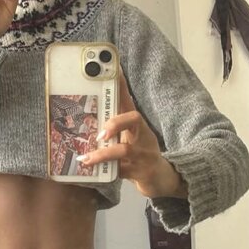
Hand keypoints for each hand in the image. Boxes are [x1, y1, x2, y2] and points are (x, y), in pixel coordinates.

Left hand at [78, 70, 188, 198]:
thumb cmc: (141, 154)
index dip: (121, 85)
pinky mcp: (141, 172)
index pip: (128, 100)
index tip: (112, 69)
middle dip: (116, 121)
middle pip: (134, 119)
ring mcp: (143, 154)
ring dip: (104, 153)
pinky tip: (90, 171)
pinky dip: (105, 171)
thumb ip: (113, 127)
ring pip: (124, 149)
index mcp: (137, 124)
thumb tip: (87, 117)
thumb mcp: (129, 137)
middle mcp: (142, 135)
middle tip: (100, 132)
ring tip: (86, 158)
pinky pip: (120, 171)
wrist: (162, 178)